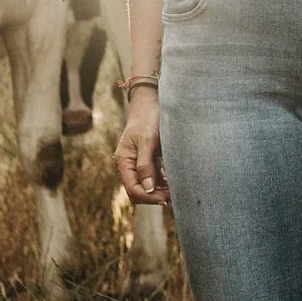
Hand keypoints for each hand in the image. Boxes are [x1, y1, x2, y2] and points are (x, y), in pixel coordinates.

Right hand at [115, 89, 168, 203]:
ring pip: (148, 187)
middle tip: (174, 196)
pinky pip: (155, 179)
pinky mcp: (149, 162)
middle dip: (155, 197)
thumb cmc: (147, 118)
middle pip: (139, 192)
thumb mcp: (147, 140)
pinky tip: (176, 182)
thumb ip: (145, 164)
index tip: (165, 198)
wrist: (152, 102)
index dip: (148, 197)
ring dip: (161, 192)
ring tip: (178, 191)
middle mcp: (129, 166)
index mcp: (123, 161)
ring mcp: (139, 164)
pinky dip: (165, 183)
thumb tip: (148, 189)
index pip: (133, 189)